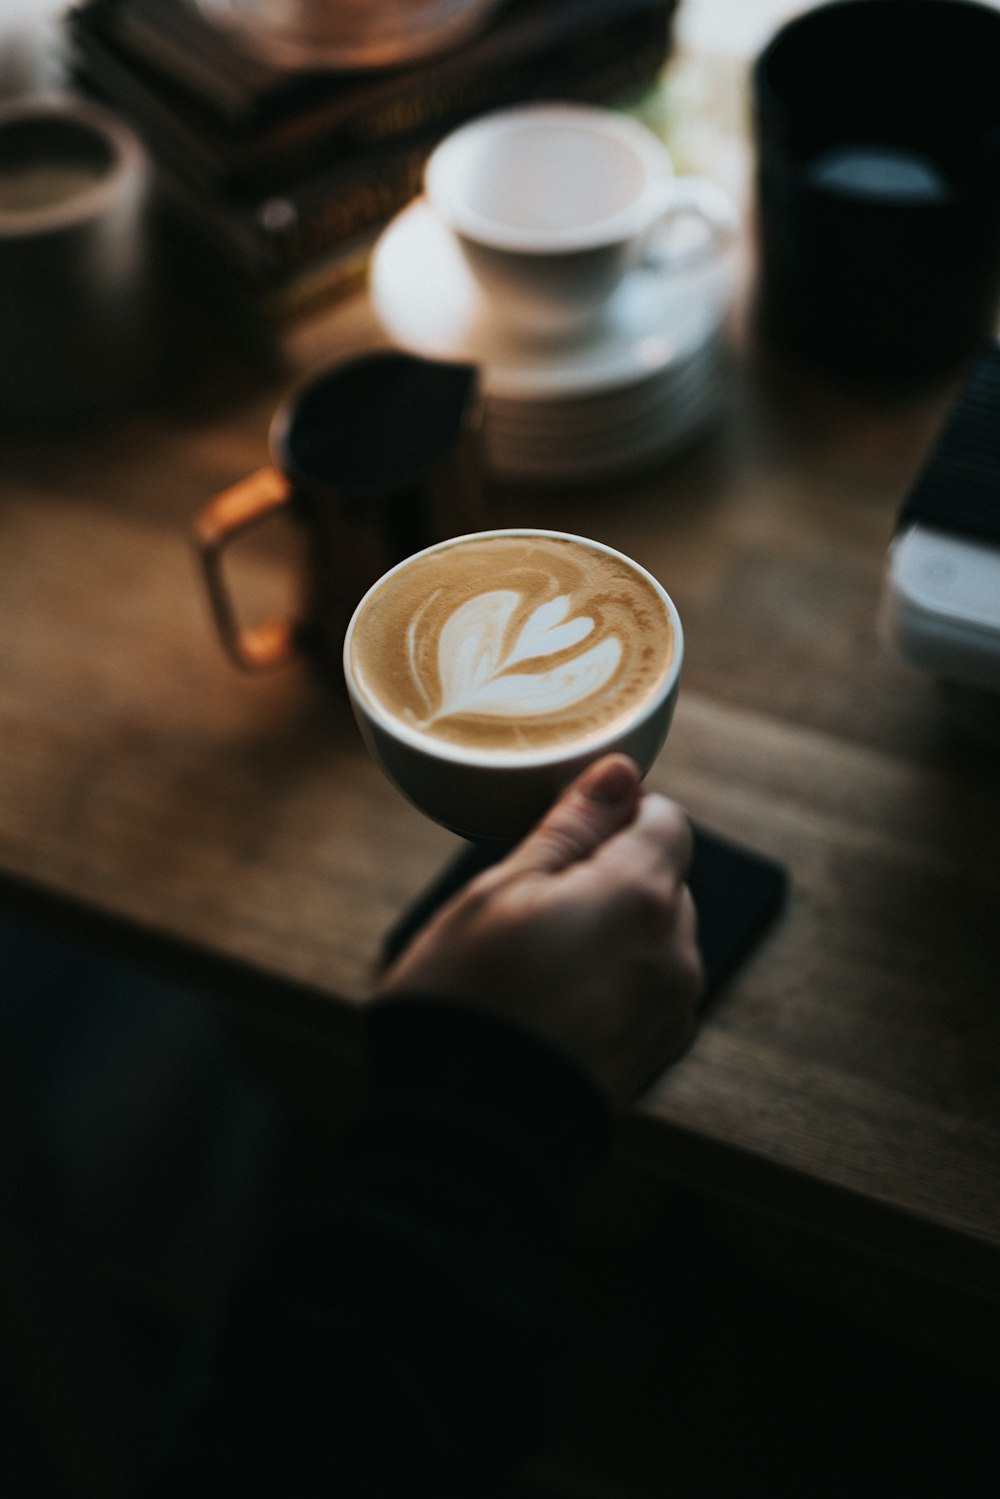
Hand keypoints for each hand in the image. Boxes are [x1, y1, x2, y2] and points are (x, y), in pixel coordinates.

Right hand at [378, 755, 702, 1107]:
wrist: (467, 1136)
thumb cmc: (468, 1001)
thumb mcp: (499, 892)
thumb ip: (571, 827)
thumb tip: (620, 770)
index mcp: (641, 896)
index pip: (667, 818)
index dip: (616, 816)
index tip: (562, 839)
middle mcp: (678, 950)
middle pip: (664, 878)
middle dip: (612, 876)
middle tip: (533, 905)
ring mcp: (674, 1008)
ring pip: (657, 935)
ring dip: (614, 931)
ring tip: (538, 963)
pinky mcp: (660, 1052)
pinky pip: (650, 986)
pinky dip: (616, 980)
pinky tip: (556, 1003)